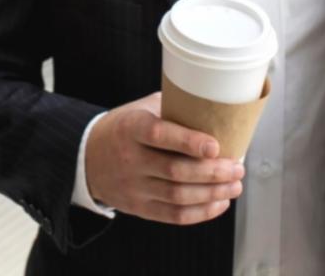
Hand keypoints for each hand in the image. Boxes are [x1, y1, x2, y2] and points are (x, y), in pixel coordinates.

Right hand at [83, 91, 243, 224]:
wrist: (87, 157)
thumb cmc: (124, 128)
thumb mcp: (140, 109)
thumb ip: (173, 109)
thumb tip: (215, 110)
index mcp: (130, 128)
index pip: (160, 136)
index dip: (189, 142)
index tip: (216, 146)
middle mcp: (130, 159)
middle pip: (175, 171)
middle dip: (213, 173)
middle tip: (237, 168)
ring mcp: (133, 187)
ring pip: (178, 196)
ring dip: (213, 193)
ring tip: (234, 185)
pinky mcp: (139, 208)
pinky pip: (174, 215)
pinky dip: (201, 212)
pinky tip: (219, 202)